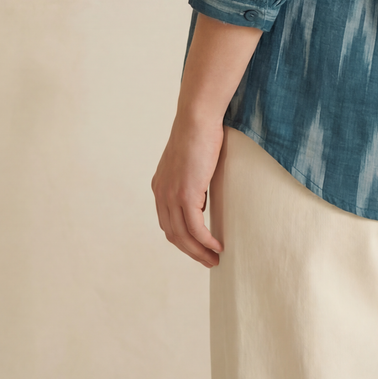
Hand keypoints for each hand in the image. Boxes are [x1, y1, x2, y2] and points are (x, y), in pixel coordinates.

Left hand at [151, 109, 224, 267]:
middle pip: (173, 234)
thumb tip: (203, 195)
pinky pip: (196, 228)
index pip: (168, 222)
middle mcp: (162, 194)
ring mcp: (172, 195)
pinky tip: (217, 246)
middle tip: (208, 260)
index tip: (198, 247)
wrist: (197, 119)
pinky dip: (206, 241)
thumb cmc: (199, 133)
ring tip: (215, 259)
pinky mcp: (186, 194)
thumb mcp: (190, 161)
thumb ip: (191, 179)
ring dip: (199, 252)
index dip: (182, 239)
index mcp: (160, 186)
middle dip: (190, 252)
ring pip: (183, 236)